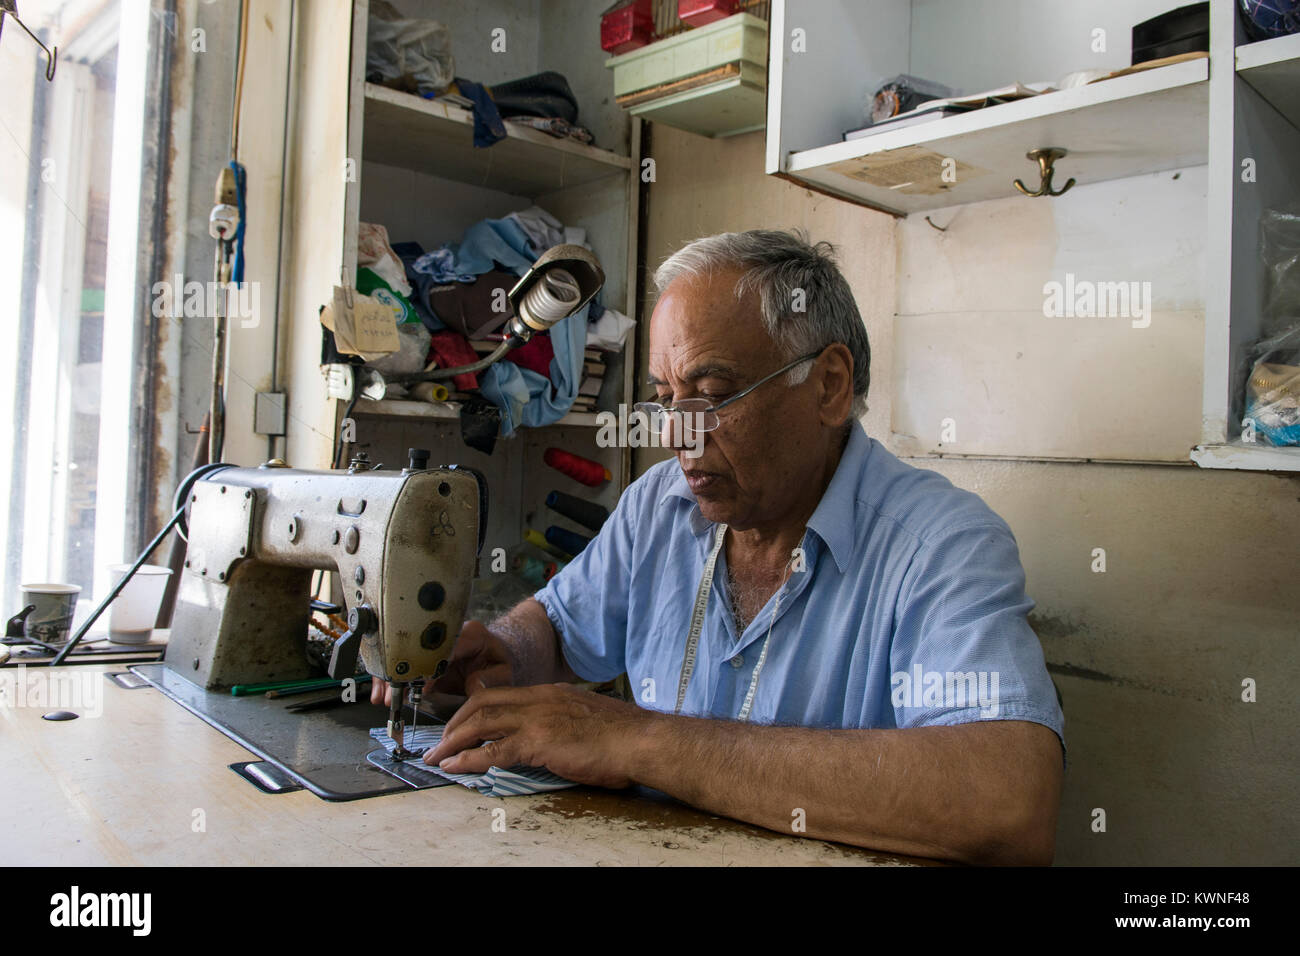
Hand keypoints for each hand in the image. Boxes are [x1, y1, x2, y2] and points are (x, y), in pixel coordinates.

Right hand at [369, 619, 514, 705]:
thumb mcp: (504, 673)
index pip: (444, 648)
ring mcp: (434, 639)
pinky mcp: (425, 650)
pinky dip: (392, 676)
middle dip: (401, 673)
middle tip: (391, 695)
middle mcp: (449, 632)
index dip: (428, 666)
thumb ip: (490, 681)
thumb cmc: (500, 664)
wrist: (498, 654)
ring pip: (405, 652)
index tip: (418, 686)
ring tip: (383, 696)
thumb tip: (473, 686)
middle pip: (417, 648)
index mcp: (471, 633)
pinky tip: (383, 690)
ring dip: (392, 675)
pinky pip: (403, 660)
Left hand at [424, 683, 646, 788]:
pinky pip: (494, 750)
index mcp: (550, 692)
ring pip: (481, 722)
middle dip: (455, 722)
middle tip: (440, 741)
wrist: (641, 741)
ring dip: (453, 741)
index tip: (461, 723)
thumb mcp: (585, 719)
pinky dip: (468, 759)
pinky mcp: (539, 742)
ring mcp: (538, 718)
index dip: (474, 707)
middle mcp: (539, 699)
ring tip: (436, 757)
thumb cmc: (623, 737)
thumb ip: (561, 723)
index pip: (501, 694)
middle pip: (482, 702)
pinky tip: (455, 767)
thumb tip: (549, 740)